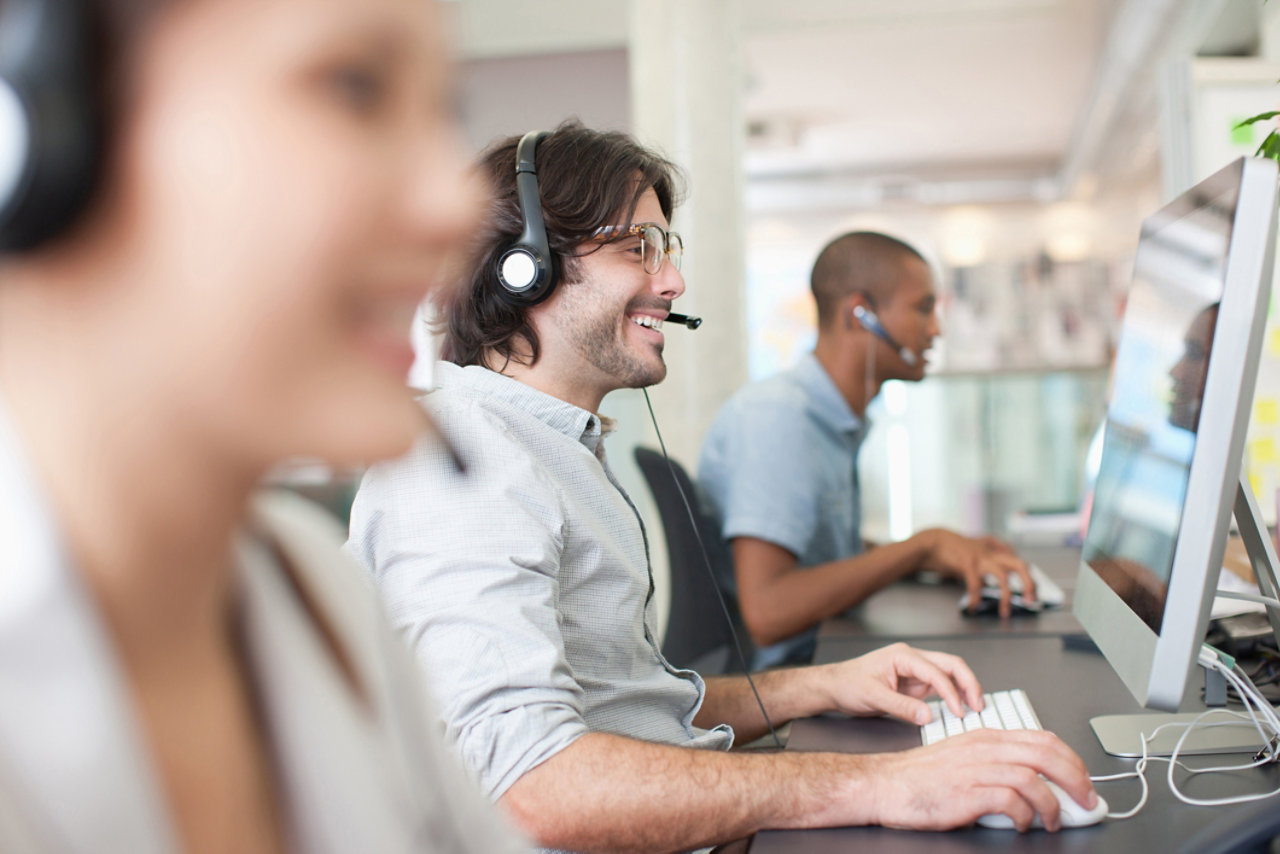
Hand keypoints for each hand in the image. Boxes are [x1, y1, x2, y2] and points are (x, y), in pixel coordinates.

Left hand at [815, 642, 983, 724]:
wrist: (834, 687)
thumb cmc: (848, 685)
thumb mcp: (872, 697)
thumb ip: (901, 706)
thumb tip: (928, 716)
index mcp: (903, 656)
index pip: (936, 671)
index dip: (951, 692)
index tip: (958, 712)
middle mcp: (912, 659)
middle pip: (951, 665)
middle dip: (969, 683)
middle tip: (979, 706)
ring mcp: (915, 671)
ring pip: (949, 674)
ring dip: (964, 689)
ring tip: (975, 708)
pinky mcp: (915, 684)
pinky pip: (940, 687)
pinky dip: (953, 696)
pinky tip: (959, 709)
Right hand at [862, 729, 1097, 832]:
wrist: (884, 784)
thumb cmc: (920, 777)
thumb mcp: (963, 759)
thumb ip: (996, 764)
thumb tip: (1034, 783)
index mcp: (986, 737)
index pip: (1043, 738)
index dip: (1071, 759)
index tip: (1083, 779)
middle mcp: (985, 748)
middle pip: (1046, 754)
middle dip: (1076, 779)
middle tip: (1086, 800)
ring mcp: (976, 768)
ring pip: (1033, 778)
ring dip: (1053, 805)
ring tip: (1052, 821)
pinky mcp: (968, 792)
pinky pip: (1012, 801)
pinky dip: (1025, 816)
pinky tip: (1022, 824)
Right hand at [916, 528, 1033, 617]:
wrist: (933, 541)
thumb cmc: (953, 549)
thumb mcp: (974, 549)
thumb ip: (986, 558)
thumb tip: (993, 575)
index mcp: (994, 551)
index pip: (1019, 561)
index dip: (1028, 577)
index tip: (1031, 592)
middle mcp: (991, 553)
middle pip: (1019, 565)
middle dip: (1029, 583)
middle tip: (1031, 600)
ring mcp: (980, 557)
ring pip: (1002, 575)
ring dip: (1006, 595)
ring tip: (1005, 611)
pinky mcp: (967, 562)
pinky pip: (976, 583)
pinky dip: (976, 597)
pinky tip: (974, 607)